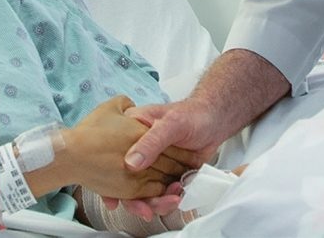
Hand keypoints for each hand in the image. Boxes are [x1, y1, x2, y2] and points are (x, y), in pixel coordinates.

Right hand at [62, 96, 197, 200]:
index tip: (113, 201)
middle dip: (136, 202)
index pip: (113, 159)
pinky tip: (178, 195)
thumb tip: (130, 163)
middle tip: (147, 210)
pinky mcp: (166, 175)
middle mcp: (137, 151)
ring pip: (144, 192)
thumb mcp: (170, 123)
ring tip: (172, 199)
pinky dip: (168, 200)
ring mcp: (151, 165)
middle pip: (126, 182)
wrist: (213, 121)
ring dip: (156, 202)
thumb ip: (151, 142)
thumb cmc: (190, 114)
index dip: (110, 182)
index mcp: (129, 133)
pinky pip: (161, 194)